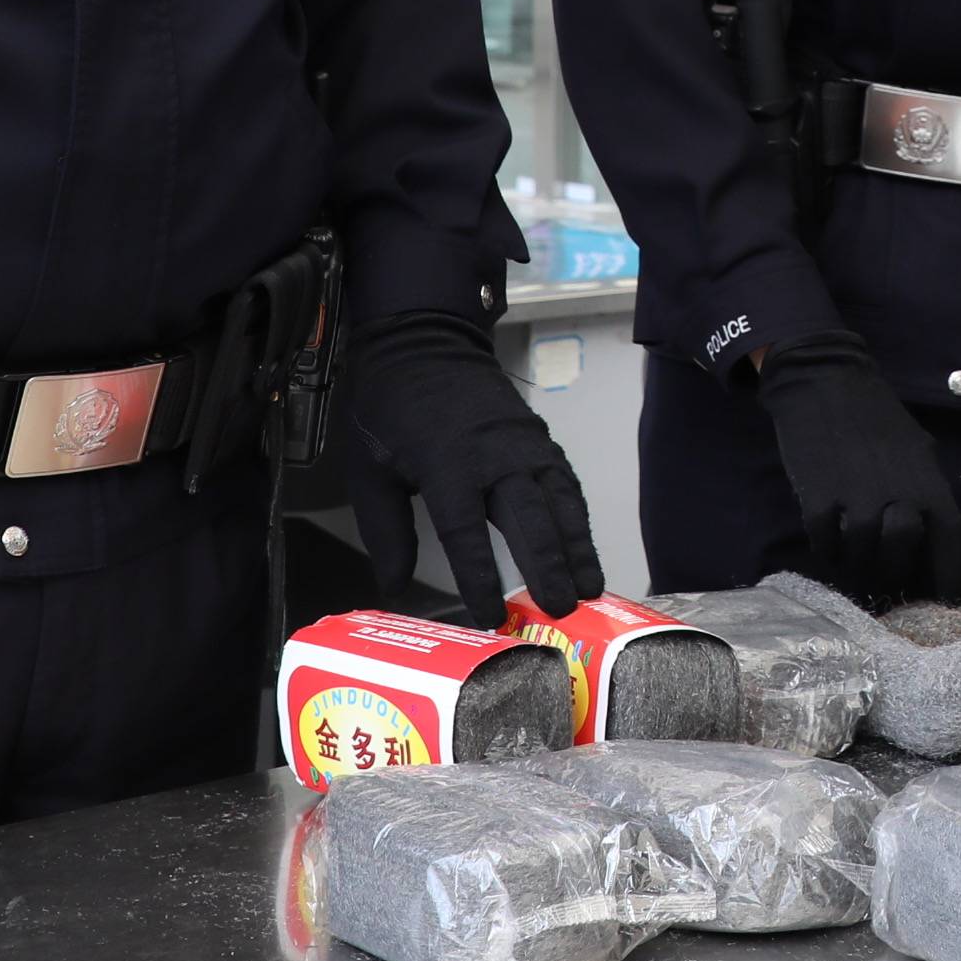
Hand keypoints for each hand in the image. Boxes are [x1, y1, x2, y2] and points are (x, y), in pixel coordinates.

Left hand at [344, 316, 603, 620]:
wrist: (423, 344)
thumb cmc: (392, 410)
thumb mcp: (370, 471)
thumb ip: (386, 533)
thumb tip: (395, 587)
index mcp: (447, 465)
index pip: (466, 532)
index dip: (480, 577)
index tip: (490, 616)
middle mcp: (494, 455)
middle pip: (529, 519)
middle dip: (548, 569)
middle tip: (560, 611)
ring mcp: (524, 444)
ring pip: (560, 503)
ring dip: (577, 549)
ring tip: (589, 590)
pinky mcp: (540, 439)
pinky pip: (567, 485)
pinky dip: (579, 521)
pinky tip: (585, 551)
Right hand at [756, 332, 960, 603]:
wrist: (826, 383)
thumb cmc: (876, 417)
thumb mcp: (916, 448)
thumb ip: (926, 487)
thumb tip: (934, 530)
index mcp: (928, 480)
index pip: (951, 538)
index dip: (952, 574)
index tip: (951, 599)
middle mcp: (897, 492)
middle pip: (902, 553)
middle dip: (896, 573)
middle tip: (888, 579)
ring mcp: (855, 495)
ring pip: (861, 553)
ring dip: (857, 564)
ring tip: (854, 563)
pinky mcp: (818, 495)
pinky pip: (824, 540)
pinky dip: (826, 551)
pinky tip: (828, 547)